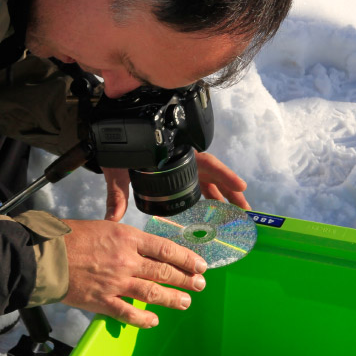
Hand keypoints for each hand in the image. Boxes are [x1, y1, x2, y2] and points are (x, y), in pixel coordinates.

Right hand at [60, 219, 207, 327]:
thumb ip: (124, 238)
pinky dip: (144, 319)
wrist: (44, 256)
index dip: (186, 258)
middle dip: (186, 280)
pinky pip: (129, 314)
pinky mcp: (103, 301)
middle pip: (164, 271)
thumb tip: (140, 244)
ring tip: (185, 302)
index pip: (165, 249)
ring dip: (173, 299)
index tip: (199, 265)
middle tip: (199, 285)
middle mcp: (126, 260)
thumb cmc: (69, 237)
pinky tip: (154, 321)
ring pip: (153, 293)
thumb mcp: (103, 226)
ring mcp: (116, 283)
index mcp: (127, 238)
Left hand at [101, 153, 248, 221]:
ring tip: (237, 215)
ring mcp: (181, 167)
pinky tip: (215, 210)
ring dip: (222, 197)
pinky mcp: (176, 174)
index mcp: (175, 154)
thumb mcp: (118, 170)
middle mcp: (182, 160)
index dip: (225, 175)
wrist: (109, 139)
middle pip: (213, 175)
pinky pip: (198, 185)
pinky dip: (208, 196)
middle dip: (231, 192)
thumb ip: (117, 192)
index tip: (242, 186)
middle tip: (246, 211)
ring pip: (207, 182)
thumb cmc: (116, 151)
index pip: (207, 163)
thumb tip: (112, 217)